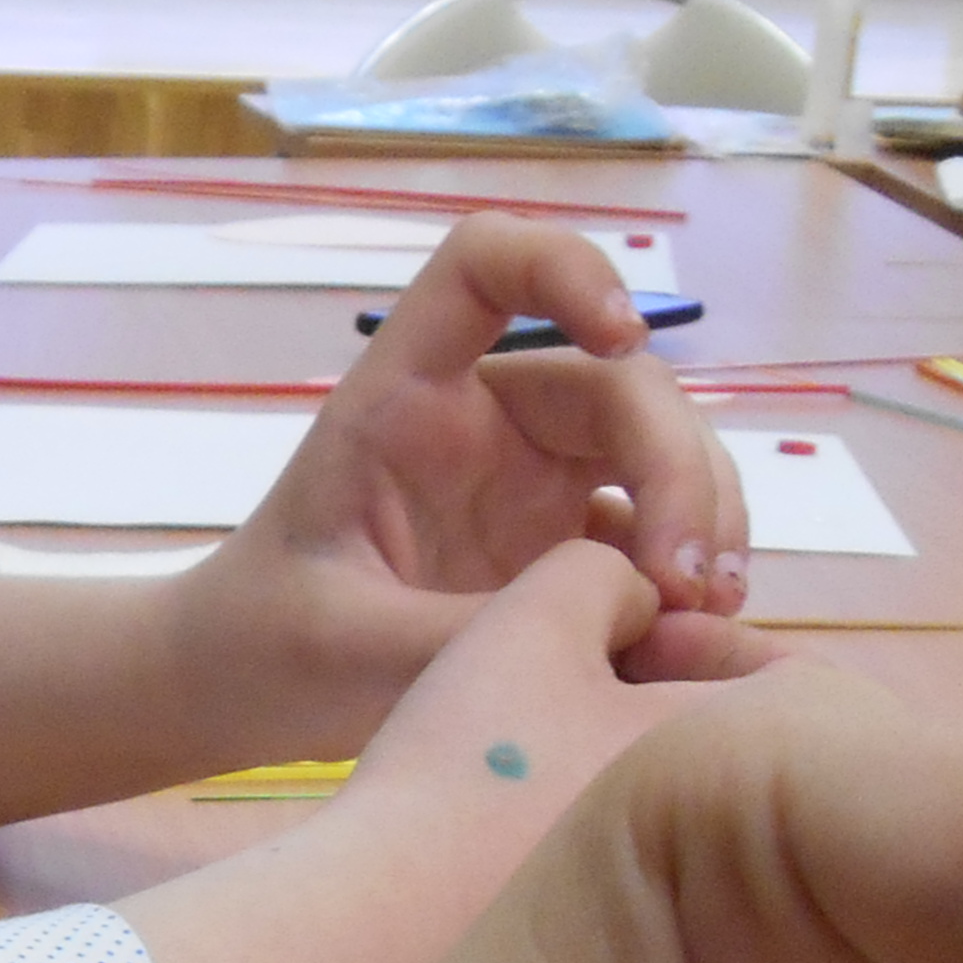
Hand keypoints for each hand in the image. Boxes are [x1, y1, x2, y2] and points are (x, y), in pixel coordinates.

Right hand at [118, 545, 785, 962]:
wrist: (378, 922)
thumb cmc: (467, 765)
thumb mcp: (533, 619)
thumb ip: (604, 572)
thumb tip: (640, 603)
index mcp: (742, 750)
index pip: (792, 679)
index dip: (703, 638)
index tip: (623, 637)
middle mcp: (743, 845)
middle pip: (736, 755)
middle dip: (668, 710)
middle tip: (576, 692)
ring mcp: (693, 918)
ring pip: (686, 814)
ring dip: (626, 772)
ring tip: (536, 756)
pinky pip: (643, 882)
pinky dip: (595, 842)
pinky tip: (517, 830)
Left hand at [164, 213, 751, 778]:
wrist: (251, 695)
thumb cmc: (272, 643)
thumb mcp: (346, 648)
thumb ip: (461, 634)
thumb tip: (615, 623)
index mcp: (407, 397)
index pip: (486, 268)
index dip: (563, 268)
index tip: (625, 335)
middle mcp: (486, 419)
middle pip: (621, 385)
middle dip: (677, 468)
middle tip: (689, 585)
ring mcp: (535, 479)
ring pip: (661, 452)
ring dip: (706, 517)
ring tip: (711, 615)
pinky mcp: (566, 544)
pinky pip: (658, 532)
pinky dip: (692, 573)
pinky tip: (700, 639)